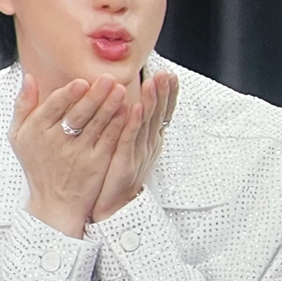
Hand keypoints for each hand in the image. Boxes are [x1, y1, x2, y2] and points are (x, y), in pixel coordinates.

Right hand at [9, 72, 130, 238]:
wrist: (53, 202)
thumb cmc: (37, 164)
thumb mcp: (19, 135)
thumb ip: (23, 105)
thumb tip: (29, 78)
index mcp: (37, 131)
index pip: (54, 107)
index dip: (69, 94)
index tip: (81, 82)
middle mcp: (56, 142)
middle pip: (77, 115)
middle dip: (94, 96)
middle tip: (107, 79)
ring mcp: (78, 153)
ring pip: (96, 125)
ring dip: (109, 106)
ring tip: (120, 90)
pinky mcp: (96, 163)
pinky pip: (108, 140)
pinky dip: (117, 124)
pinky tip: (126, 111)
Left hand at [91, 71, 177, 220]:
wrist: (112, 206)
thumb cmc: (117, 174)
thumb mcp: (130, 147)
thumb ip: (134, 126)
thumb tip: (135, 102)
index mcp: (151, 140)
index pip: (162, 113)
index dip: (167, 94)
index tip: (170, 75)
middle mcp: (149, 145)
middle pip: (159, 114)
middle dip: (163, 93)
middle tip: (165, 74)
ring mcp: (139, 153)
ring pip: (147, 123)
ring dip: (151, 101)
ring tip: (154, 82)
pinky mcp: (125, 161)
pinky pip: (130, 138)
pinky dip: (134, 122)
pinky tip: (135, 107)